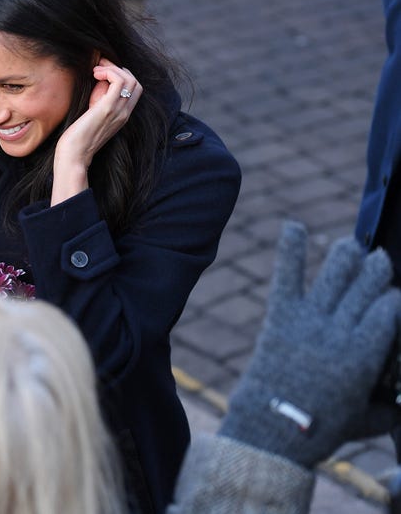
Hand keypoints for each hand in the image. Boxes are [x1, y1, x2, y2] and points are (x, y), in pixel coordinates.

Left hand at [50, 58, 139, 204]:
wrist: (74, 155)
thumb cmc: (77, 138)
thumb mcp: (92, 116)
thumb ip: (98, 102)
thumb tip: (98, 83)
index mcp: (122, 115)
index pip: (134, 89)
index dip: (121, 76)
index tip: (103, 72)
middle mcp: (124, 113)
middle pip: (135, 82)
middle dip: (118, 69)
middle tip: (99, 68)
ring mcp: (118, 110)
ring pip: (130, 79)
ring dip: (113, 68)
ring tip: (96, 71)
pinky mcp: (108, 108)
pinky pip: (119, 81)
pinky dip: (108, 71)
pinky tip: (94, 75)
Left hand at [219, 221, 400, 467]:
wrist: (271, 431)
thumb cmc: (321, 430)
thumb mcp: (368, 421)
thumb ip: (389, 406)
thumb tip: (398, 401)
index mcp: (366, 354)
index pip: (392, 307)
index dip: (396, 298)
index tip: (394, 299)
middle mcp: (340, 331)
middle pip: (368, 284)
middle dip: (377, 269)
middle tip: (379, 262)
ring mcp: (309, 320)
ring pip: (334, 273)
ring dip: (345, 255)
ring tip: (350, 247)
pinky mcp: (280, 317)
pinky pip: (287, 277)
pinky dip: (290, 250)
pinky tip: (293, 226)